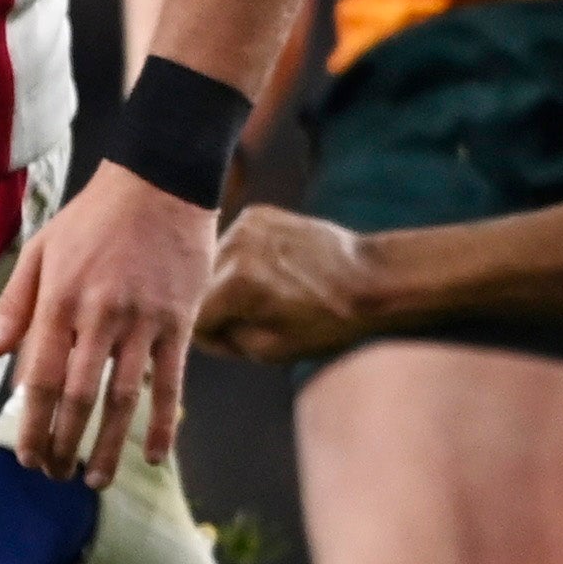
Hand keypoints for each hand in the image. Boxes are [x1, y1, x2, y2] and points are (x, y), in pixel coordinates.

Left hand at [0, 167, 213, 482]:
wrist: (162, 180)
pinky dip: (162, 425)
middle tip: (56, 475)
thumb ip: (16, 303)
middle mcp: (99, 316)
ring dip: (107, 447)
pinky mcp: (179, 323)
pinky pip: (170, 384)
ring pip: (122, 399)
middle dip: (63, 445)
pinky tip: (154, 456)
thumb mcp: (42, 247)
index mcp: (59, 300)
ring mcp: (142, 322)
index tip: (28, 457)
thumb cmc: (96, 215)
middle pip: (76, 398)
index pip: (38, 379)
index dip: (31, 425)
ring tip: (94, 481)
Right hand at [198, 206, 384, 364]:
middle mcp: (234, 247)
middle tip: (255, 319)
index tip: (236, 340)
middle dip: (219, 308)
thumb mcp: (272, 350)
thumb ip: (224, 339)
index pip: (193, 318)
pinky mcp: (257, 213)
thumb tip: (198, 327)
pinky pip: (232, 246)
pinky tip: (273, 270)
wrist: (370, 278)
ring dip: (228, 282)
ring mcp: (245, 225)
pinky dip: (243, 261)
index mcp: (237, 284)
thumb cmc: (326, 322)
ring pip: (213, 266)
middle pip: (200, 290)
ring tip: (268, 293)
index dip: (211, 337)